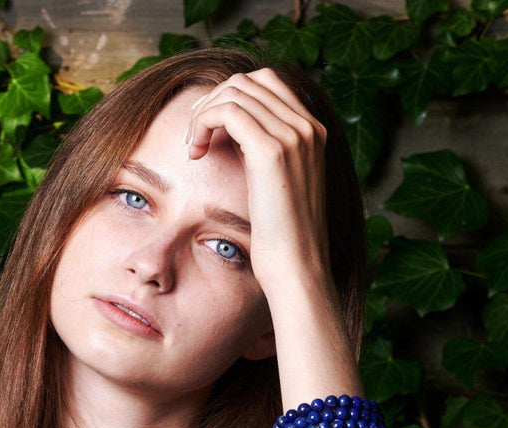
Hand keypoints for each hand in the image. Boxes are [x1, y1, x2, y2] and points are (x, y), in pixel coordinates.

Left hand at [184, 69, 331, 291]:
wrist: (297, 267)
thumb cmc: (283, 236)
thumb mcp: (277, 183)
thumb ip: (264, 150)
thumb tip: (230, 129)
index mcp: (314, 131)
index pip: (266, 83)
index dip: (229, 99)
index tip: (209, 132)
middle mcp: (308, 127)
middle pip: (247, 80)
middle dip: (213, 102)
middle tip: (195, 138)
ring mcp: (294, 136)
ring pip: (233, 91)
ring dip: (203, 114)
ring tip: (194, 148)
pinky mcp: (272, 151)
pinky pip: (225, 110)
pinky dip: (202, 123)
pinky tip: (196, 153)